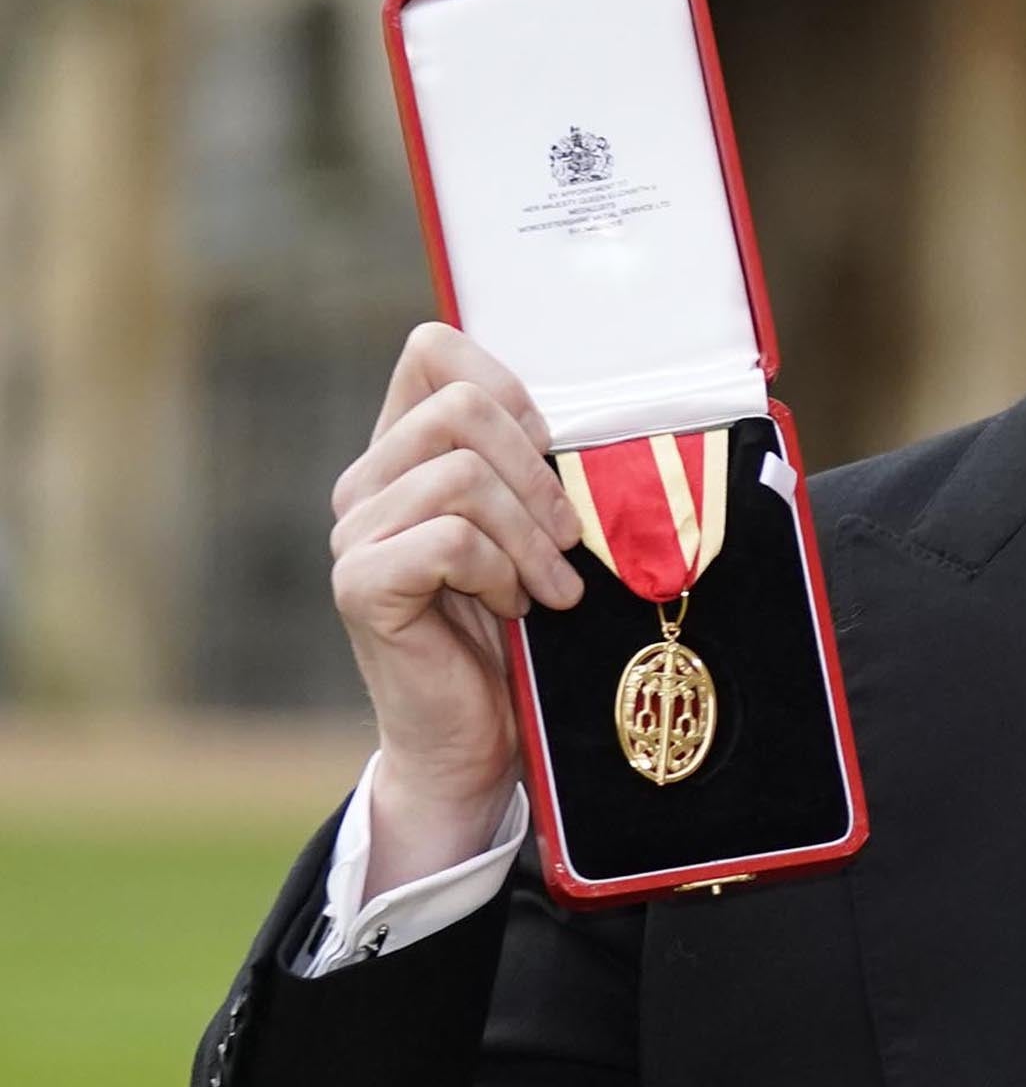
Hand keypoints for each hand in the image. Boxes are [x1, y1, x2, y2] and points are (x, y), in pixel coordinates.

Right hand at [329, 322, 584, 889]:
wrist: (476, 737)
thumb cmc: (518, 633)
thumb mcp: (538, 533)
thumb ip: (539, 471)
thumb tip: (610, 420)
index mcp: (406, 453)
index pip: (433, 350)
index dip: (508, 386)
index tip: (549, 454)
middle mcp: (367, 483)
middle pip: (462, 406)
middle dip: (538, 472)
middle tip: (567, 539)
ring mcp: (355, 533)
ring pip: (463, 474)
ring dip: (530, 535)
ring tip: (549, 588)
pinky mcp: (361, 584)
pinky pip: (450, 539)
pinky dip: (500, 572)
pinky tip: (510, 609)